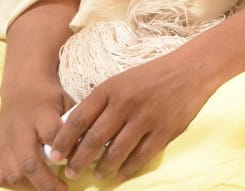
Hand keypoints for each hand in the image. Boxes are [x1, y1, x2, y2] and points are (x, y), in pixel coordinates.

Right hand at [0, 72, 69, 190]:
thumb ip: (75, 124)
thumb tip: (90, 149)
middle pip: (29, 162)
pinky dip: (15, 186)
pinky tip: (30, 185)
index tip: (73, 164)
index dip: (62, 151)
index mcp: (41, 113)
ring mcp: (2, 141)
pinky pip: (0, 176)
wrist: (21, 88)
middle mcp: (18, 129)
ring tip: (48, 189)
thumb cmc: (50, 99)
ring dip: (31, 187)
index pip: (51, 134)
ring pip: (13, 174)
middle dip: (46, 182)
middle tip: (63, 189)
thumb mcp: (67, 103)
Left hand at [47, 48, 212, 182]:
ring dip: (102, 168)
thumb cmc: (152, 76)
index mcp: (111, 88)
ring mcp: (146, 118)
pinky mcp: (164, 130)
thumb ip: (100, 103)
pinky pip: (141, 156)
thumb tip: (76, 131)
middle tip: (70, 173)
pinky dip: (128, 169)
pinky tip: (120, 174)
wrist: (191, 69)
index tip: (53, 157)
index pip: (78, 119)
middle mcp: (126, 103)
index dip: (63, 141)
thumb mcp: (121, 81)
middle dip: (77, 161)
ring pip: (116, 152)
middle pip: (94, 139)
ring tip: (96, 175)